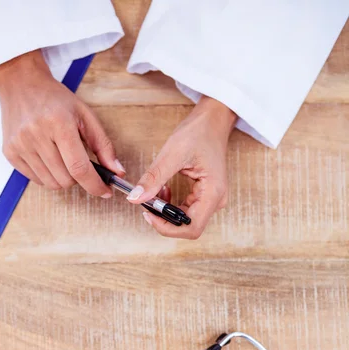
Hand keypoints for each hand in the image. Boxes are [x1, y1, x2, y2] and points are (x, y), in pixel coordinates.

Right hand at [0, 50, 124, 193]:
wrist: (21, 83)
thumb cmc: (55, 100)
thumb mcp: (85, 115)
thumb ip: (103, 145)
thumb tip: (118, 173)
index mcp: (58, 123)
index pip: (79, 168)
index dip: (95, 185)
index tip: (105, 191)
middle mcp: (36, 134)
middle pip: (66, 179)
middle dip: (78, 178)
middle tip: (78, 162)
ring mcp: (20, 145)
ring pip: (51, 183)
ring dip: (63, 178)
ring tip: (62, 158)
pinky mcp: (10, 152)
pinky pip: (35, 180)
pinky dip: (47, 175)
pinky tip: (48, 157)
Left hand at [127, 97, 235, 238]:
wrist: (213, 120)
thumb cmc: (200, 132)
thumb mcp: (172, 153)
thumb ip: (153, 178)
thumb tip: (135, 198)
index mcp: (213, 193)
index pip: (191, 228)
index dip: (168, 227)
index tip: (149, 214)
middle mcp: (215, 200)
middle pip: (188, 227)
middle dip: (164, 219)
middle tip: (147, 203)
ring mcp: (211, 199)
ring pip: (185, 220)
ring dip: (166, 211)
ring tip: (156, 192)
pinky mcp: (205, 196)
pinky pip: (186, 210)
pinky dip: (171, 205)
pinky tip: (163, 190)